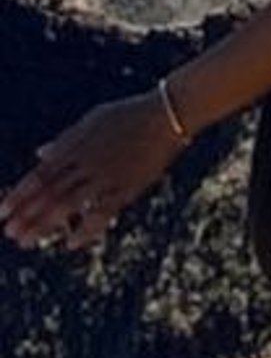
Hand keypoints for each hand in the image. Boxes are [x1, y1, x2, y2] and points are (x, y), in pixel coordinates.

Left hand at [0, 91, 184, 250]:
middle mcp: (87, 161)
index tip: (3, 212)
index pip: (41, 174)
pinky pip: (102, 212)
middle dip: (27, 215)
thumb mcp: (93, 120)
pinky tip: (70, 244)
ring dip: (45, 225)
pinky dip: (86, 228)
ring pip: (69, 205)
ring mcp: (106, 175)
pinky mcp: (126, 187)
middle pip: (50, 192)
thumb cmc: (129, 114)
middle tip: (10, 233)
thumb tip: (40, 154)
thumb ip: (65, 140)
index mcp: (77, 143)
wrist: (167, 114)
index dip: (20, 194)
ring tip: (26, 241)